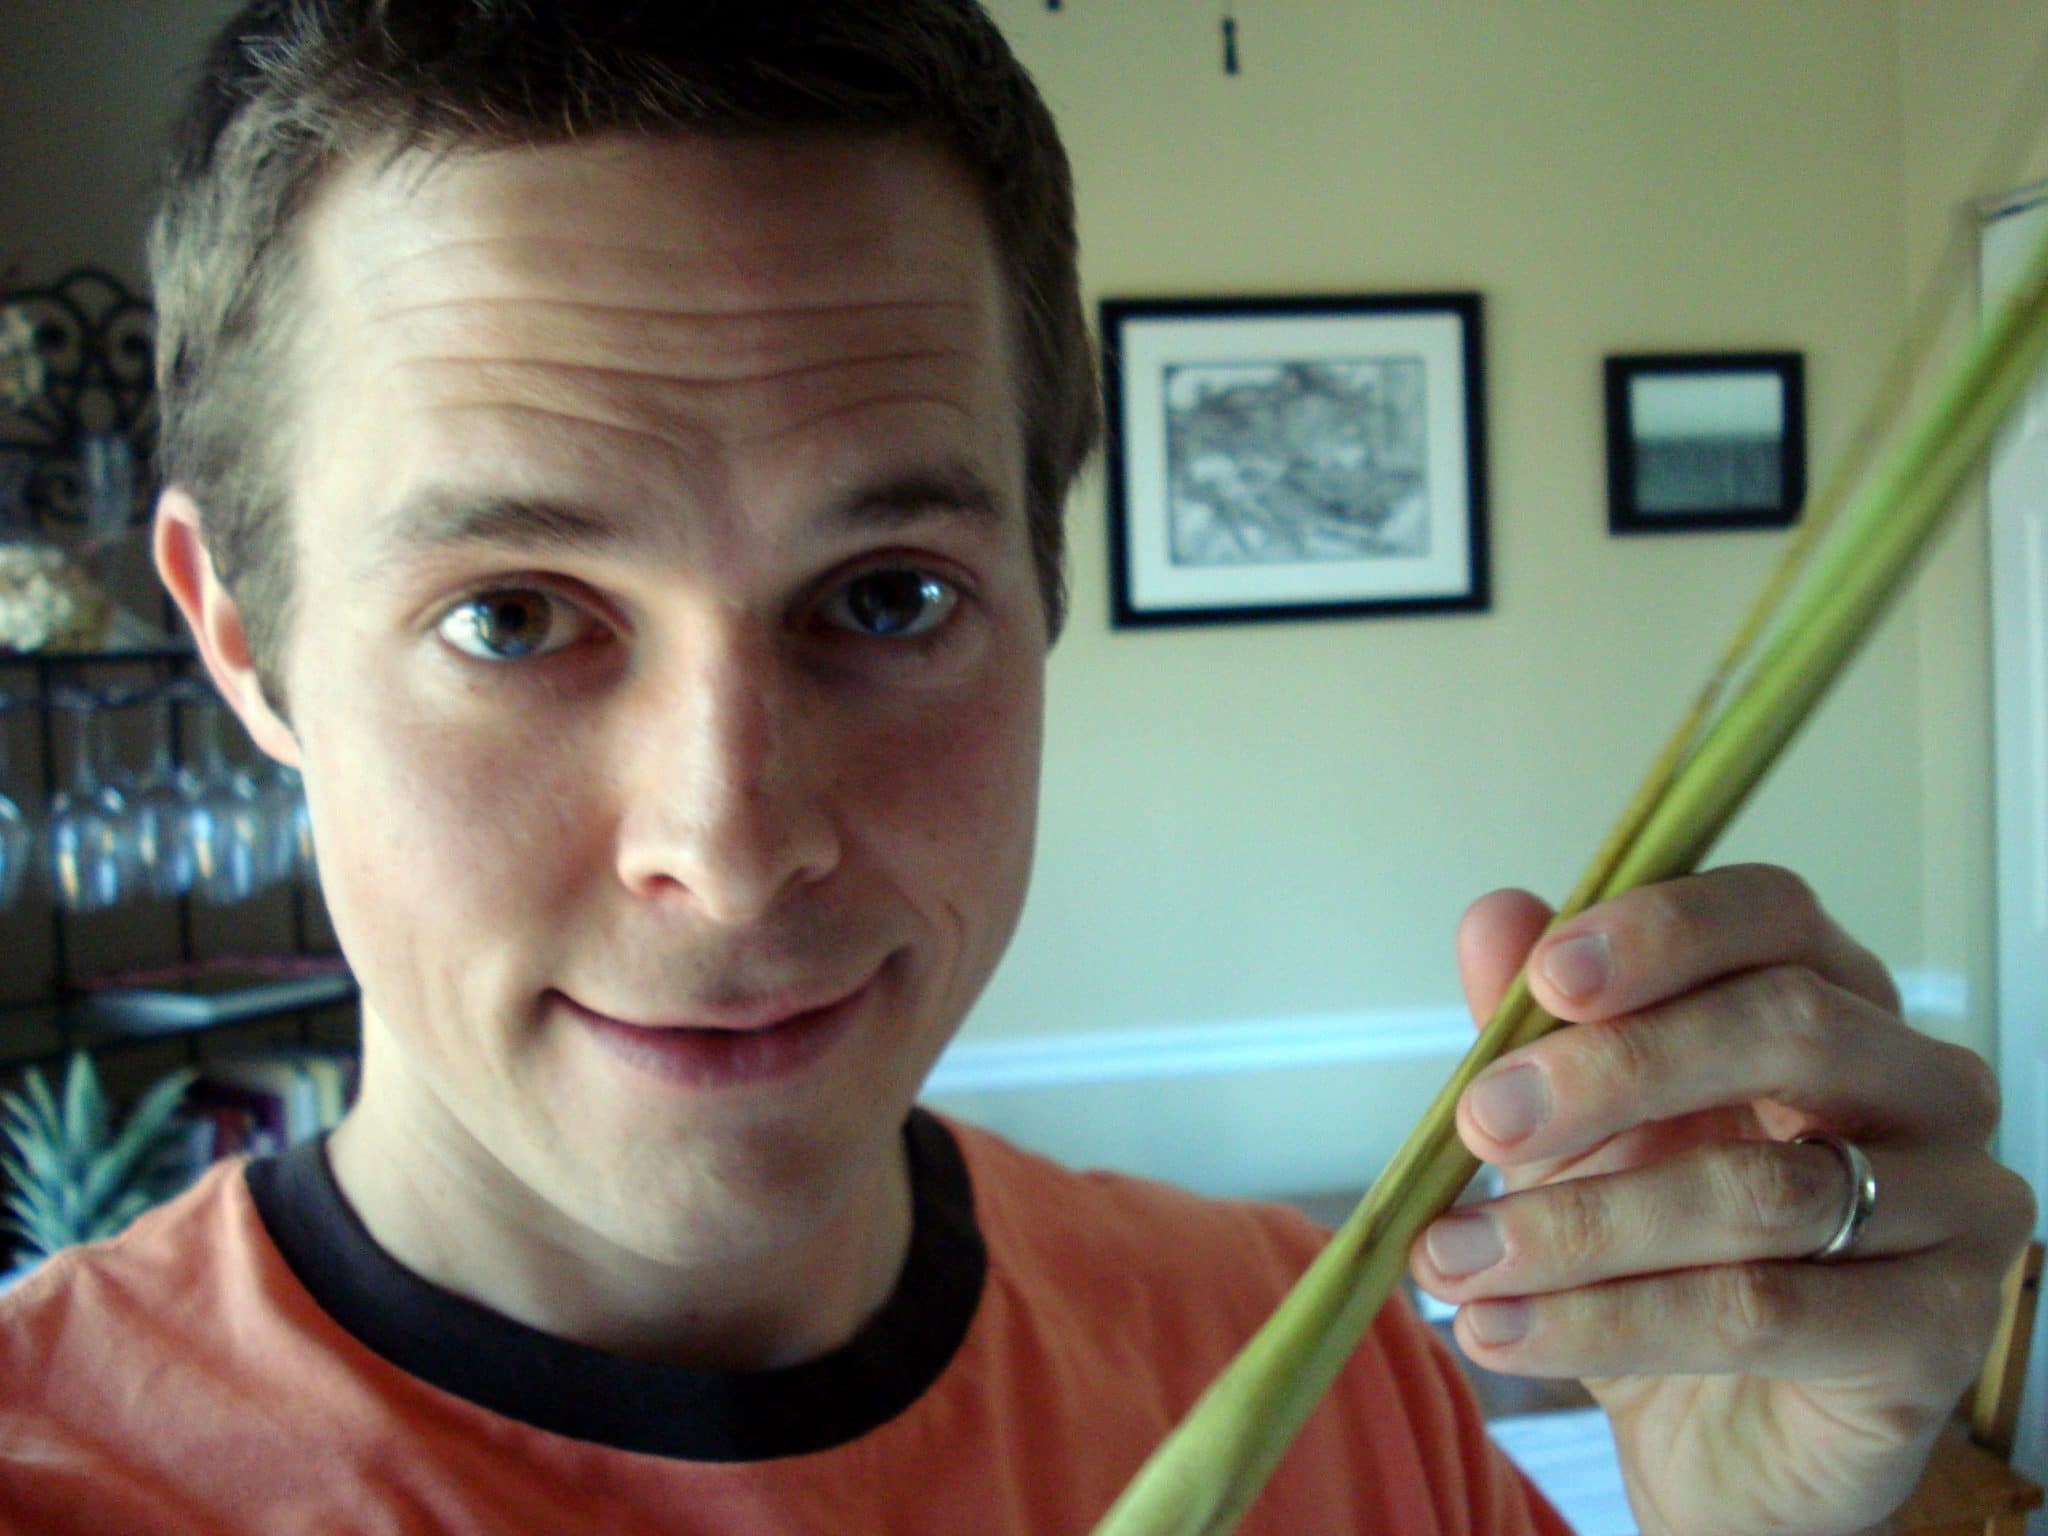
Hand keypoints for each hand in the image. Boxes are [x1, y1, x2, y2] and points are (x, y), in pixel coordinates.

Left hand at [1409, 864, 2036, 1535]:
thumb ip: (1538, 1027)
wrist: (1718, 1436)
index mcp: (1837, 998)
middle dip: (1613, 1068)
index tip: (1544, 977)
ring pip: (1760, 1188)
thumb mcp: (1575, 1134)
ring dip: (1581, 1226)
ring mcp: (1957, 1205)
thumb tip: (1493, 918)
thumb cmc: (1664, 1254)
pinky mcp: (1944, 1328)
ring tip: (1453, 1260)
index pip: (1777, 916)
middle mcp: (1923, 1085)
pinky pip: (1764, 1313)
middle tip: (1482, 1121)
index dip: (1663, 932)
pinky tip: (1505, 1330)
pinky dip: (1609, 1322)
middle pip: (1787, 1026)